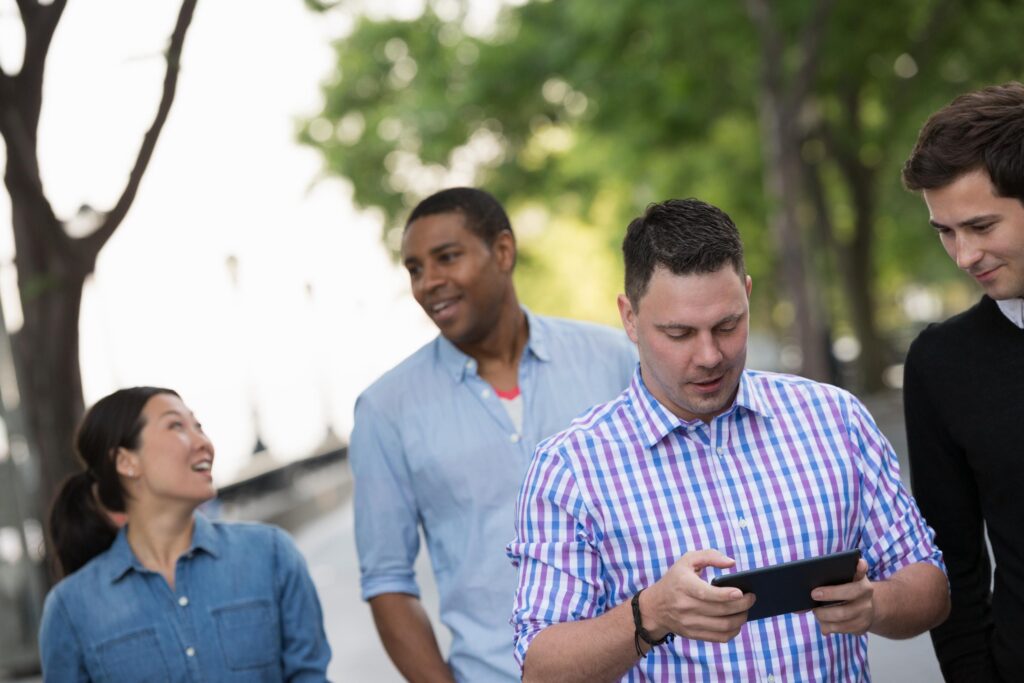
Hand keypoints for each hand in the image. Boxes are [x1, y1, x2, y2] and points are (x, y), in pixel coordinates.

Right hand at [641, 549, 755, 643]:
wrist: (654, 607)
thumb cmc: (676, 579)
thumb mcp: (687, 560)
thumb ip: (710, 556)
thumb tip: (732, 563)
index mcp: (683, 585)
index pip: (707, 593)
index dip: (726, 595)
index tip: (742, 592)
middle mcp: (685, 606)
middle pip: (720, 611)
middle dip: (742, 605)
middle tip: (752, 597)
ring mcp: (689, 623)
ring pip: (723, 626)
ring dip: (741, 619)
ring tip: (747, 609)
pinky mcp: (693, 634)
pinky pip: (719, 637)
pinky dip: (733, 631)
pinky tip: (738, 621)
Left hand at [811, 558, 872, 634]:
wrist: (862, 609)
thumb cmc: (842, 591)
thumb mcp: (839, 582)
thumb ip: (825, 579)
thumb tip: (801, 590)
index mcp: (859, 578)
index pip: (861, 569)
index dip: (861, 566)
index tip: (858, 563)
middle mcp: (866, 592)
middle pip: (850, 592)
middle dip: (830, 594)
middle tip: (813, 595)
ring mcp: (866, 610)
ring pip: (844, 614)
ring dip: (825, 614)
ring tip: (816, 612)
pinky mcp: (863, 626)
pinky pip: (843, 628)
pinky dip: (830, 626)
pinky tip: (823, 624)